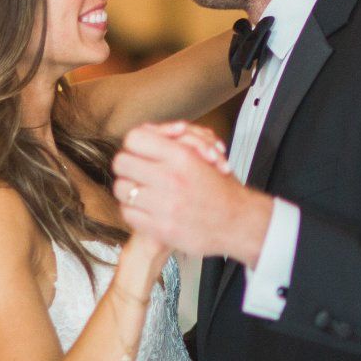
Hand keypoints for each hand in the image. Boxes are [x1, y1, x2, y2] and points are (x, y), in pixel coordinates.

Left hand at [113, 123, 274, 264]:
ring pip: (121, 189)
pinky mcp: (160, 228)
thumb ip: (174, 141)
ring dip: (129, 189)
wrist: (239, 222)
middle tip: (137, 172)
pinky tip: (147, 208)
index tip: (139, 152)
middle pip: (122, 162)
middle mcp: (171, 178)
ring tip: (143, 191)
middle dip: (128, 166)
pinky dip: (134, 210)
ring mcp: (164, 205)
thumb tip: (147, 131)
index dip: (134, 144)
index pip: (135, 139)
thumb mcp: (204, 154)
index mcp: (183, 156)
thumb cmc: (222, 189)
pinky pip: (128, 213)